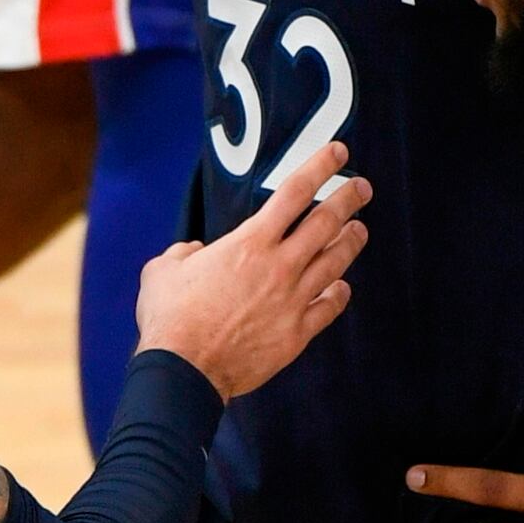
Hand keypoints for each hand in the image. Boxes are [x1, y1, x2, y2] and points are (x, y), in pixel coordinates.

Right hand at [133, 142, 369, 398]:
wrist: (186, 370)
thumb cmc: (171, 319)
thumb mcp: (162, 270)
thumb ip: (183, 253)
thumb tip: (194, 252)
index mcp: (248, 244)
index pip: (294, 193)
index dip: (319, 167)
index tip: (337, 152)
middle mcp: (279, 266)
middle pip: (326, 222)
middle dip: (347, 199)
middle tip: (361, 187)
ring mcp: (293, 300)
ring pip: (334, 261)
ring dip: (350, 241)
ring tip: (359, 229)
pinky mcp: (297, 332)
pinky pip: (329, 306)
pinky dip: (339, 293)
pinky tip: (341, 286)